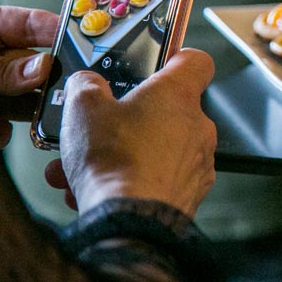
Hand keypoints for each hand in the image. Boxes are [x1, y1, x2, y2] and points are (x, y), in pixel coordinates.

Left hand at [0, 7, 57, 148]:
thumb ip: (4, 69)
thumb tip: (43, 67)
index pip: (32, 23)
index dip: (61, 31)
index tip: (86, 43)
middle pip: (35, 65)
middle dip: (47, 83)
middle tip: (64, 91)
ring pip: (22, 97)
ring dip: (28, 112)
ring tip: (38, 120)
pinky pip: (4, 121)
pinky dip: (3, 132)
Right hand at [56, 48, 216, 217]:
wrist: (131, 223)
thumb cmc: (116, 162)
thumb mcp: (83, 109)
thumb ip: (85, 86)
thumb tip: (86, 83)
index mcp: (179, 95)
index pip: (196, 61)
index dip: (177, 58)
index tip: (159, 63)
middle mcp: (198, 125)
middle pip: (168, 110)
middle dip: (131, 119)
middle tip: (101, 128)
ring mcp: (198, 161)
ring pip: (159, 148)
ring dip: (124, 154)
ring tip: (84, 168)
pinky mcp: (191, 192)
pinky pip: (161, 178)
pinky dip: (135, 180)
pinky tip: (100, 190)